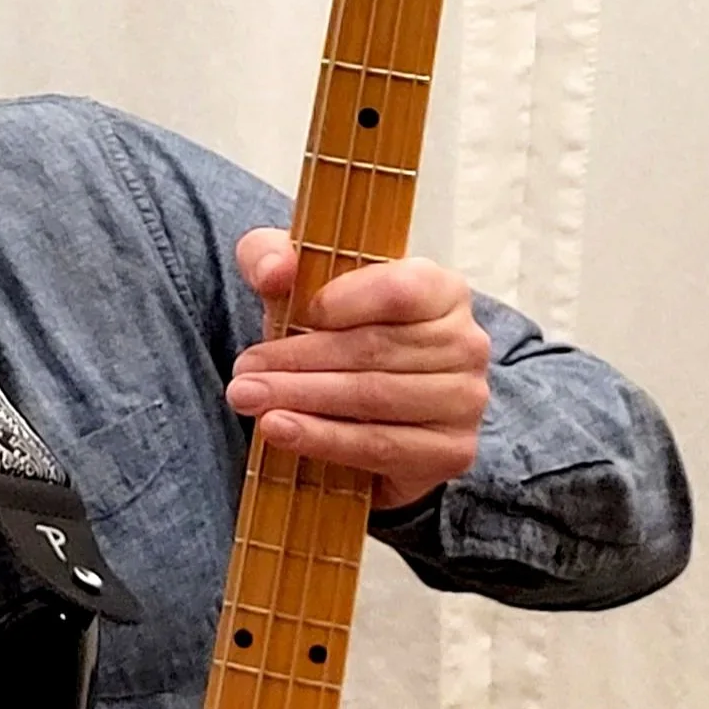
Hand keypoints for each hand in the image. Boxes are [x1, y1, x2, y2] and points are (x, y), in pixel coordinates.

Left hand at [226, 229, 490, 511]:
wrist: (364, 413)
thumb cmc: (336, 337)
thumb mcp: (299, 284)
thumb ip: (272, 257)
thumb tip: (274, 270)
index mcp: (443, 290)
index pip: (398, 290)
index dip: (342, 301)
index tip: (294, 312)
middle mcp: (466, 343)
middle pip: (374, 349)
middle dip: (298, 362)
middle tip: (242, 374)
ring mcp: (465, 401)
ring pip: (373, 398)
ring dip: (302, 400)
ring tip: (247, 400)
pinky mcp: (451, 452)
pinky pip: (379, 446)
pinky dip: (323, 440)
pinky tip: (280, 431)